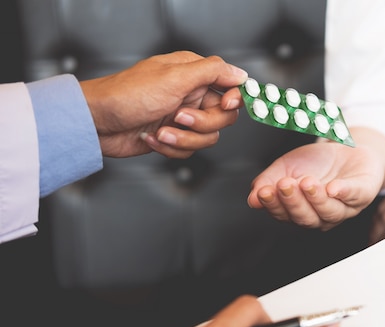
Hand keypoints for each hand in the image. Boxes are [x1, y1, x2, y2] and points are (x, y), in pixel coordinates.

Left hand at [80, 51, 247, 158]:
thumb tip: (241, 73)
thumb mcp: (174, 78)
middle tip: (178, 117)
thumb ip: (212, 72)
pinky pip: (189, 151)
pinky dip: (171, 148)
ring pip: (208, 137)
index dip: (234, 99)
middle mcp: (191, 94)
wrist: (97, 123)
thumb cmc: (127, 96)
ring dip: (183, 139)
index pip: (231, 86)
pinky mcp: (173, 137)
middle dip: (201, 123)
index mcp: (194, 74)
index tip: (225, 105)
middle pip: (223, 117)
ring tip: (161, 132)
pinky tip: (151, 138)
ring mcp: (182, 117)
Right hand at [247, 141, 383, 230]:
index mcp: (300, 211)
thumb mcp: (286, 167)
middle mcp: (321, 216)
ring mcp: (344, 208)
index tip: (264, 192)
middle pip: (306, 218)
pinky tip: (333, 188)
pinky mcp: (363, 195)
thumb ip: (268, 182)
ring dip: (316, 198)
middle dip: (294, 202)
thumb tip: (252, 199)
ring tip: (306, 182)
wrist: (347, 149)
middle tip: (284, 184)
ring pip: (329, 212)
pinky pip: (354, 196)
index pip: (284, 214)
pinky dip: (343, 193)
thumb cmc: (316, 164)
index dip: (273, 205)